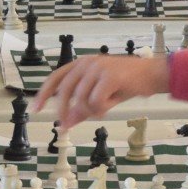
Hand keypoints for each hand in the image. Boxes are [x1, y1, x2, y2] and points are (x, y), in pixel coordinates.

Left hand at [33, 54, 172, 129]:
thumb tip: (65, 125)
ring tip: (107, 105)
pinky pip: (96, 102)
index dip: (44, 94)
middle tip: (65, 126)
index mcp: (81, 64)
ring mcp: (98, 68)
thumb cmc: (125, 84)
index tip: (36, 109)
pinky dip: (103, 108)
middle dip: (64, 111)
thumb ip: (81, 109)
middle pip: (65, 91)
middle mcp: (87, 63)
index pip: (56, 78)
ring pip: (82, 100)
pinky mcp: (109, 76)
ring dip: (93, 110)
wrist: (151, 75)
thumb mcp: (100, 97)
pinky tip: (113, 101)